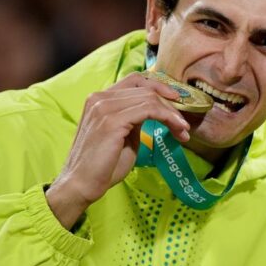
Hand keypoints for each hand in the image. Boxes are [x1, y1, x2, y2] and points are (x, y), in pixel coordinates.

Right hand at [46, 73, 190, 228]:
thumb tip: (155, 113)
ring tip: (183, 131)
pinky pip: (149, 110)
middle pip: (146, 88)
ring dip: (172, 114)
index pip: (135, 80)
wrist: (81, 185)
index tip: (177, 101)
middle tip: (183, 123)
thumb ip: (135, 120)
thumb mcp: (124, 136)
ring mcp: (104, 107)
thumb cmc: (103, 166)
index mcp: (100, 99)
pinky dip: (168, 118)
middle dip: (170, 103)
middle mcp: (100, 98)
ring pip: (150, 98)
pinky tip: (177, 131)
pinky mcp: (112, 120)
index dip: (160, 87)